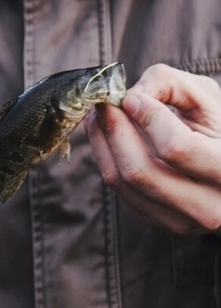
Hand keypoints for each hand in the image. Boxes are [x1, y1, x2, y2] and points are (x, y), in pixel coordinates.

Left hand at [86, 64, 220, 234]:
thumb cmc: (216, 127)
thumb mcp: (206, 97)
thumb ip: (170, 84)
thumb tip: (129, 98)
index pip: (178, 148)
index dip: (148, 119)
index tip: (131, 97)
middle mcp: (210, 206)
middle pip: (140, 171)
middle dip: (114, 131)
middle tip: (103, 105)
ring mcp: (181, 221)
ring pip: (123, 182)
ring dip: (102, 144)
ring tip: (97, 117)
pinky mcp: (157, 222)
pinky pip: (119, 191)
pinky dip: (106, 159)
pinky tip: (106, 137)